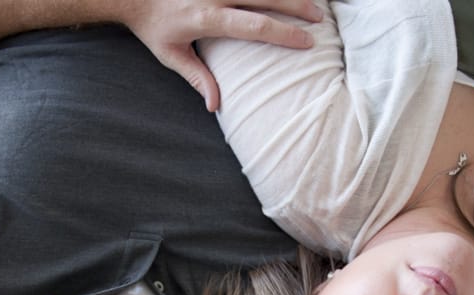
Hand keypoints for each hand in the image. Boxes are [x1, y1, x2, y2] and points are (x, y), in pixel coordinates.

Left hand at [122, 0, 323, 110]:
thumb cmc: (154, 27)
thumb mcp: (172, 56)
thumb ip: (197, 78)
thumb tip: (216, 106)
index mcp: (207, 18)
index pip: (254, 25)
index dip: (282, 33)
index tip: (306, 42)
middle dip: (296, 6)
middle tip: (319, 19)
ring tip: (312, 2)